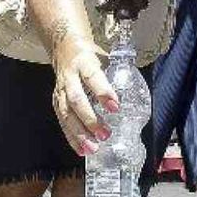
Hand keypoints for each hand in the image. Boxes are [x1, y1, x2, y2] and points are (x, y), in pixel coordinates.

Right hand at [50, 38, 117, 155]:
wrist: (63, 46)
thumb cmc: (91, 53)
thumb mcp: (105, 55)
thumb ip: (119, 70)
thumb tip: (141, 89)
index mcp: (83, 62)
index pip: (92, 77)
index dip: (103, 92)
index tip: (115, 107)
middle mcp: (69, 77)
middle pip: (76, 100)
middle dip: (90, 119)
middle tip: (105, 134)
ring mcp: (60, 90)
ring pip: (66, 114)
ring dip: (79, 133)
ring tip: (92, 148)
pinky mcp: (56, 101)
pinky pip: (62, 121)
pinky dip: (71, 137)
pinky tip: (81, 150)